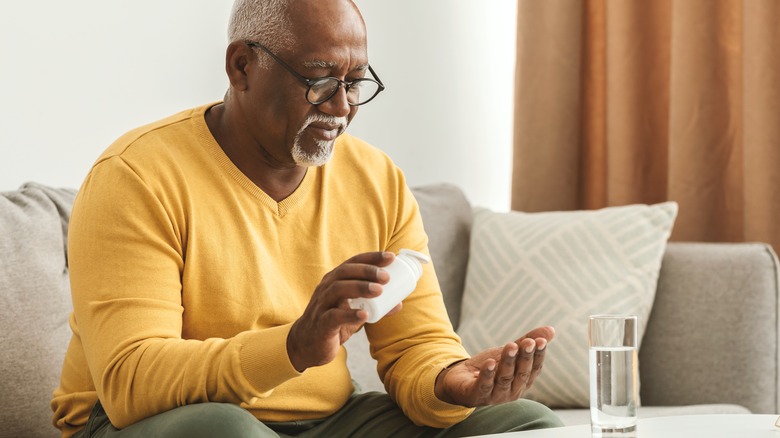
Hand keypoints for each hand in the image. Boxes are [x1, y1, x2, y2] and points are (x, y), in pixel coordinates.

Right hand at [287, 251, 398, 371]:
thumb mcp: (354, 311)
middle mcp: (326, 288)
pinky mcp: (321, 324)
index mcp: (335, 280)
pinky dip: (349, 314)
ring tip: (379, 290)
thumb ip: (374, 306)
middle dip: (367, 271)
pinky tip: (364, 314)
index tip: (390, 257)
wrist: (307, 344)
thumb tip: (399, 303)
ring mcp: (321, 305)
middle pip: (345, 272)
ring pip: (337, 289)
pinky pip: (333, 317)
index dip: (371, 258)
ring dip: (359, 287)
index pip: (353, 262)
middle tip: (386, 276)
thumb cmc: (332, 322)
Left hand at [434, 326, 554, 406]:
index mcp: (523, 381)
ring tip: (510, 346)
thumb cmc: (490, 367)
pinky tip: (489, 362)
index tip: (541, 341)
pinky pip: (484, 385)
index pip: (534, 369)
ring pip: (504, 378)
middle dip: (525, 357)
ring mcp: (496, 395)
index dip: (538, 355)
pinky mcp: (478, 395)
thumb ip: (527, 342)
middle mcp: (512, 391)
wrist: (460, 380)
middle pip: (521, 374)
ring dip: (508, 362)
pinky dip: (487, 374)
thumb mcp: (509, 352)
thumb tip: (551, 330)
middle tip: (528, 342)